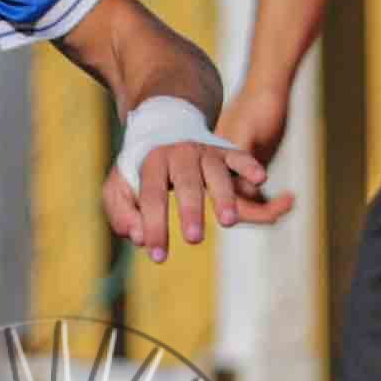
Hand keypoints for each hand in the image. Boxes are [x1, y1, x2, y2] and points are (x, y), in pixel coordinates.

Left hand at [102, 126, 298, 258]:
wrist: (164, 124)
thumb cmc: (141, 169)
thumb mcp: (119, 186)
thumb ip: (121, 213)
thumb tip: (138, 238)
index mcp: (151, 163)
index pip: (151, 197)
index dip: (155, 226)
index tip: (158, 256)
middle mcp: (179, 154)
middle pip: (186, 183)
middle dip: (190, 211)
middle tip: (193, 239)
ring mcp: (204, 152)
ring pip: (216, 172)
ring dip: (223, 196)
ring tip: (229, 222)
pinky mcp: (225, 151)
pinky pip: (240, 156)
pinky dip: (250, 165)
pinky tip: (261, 178)